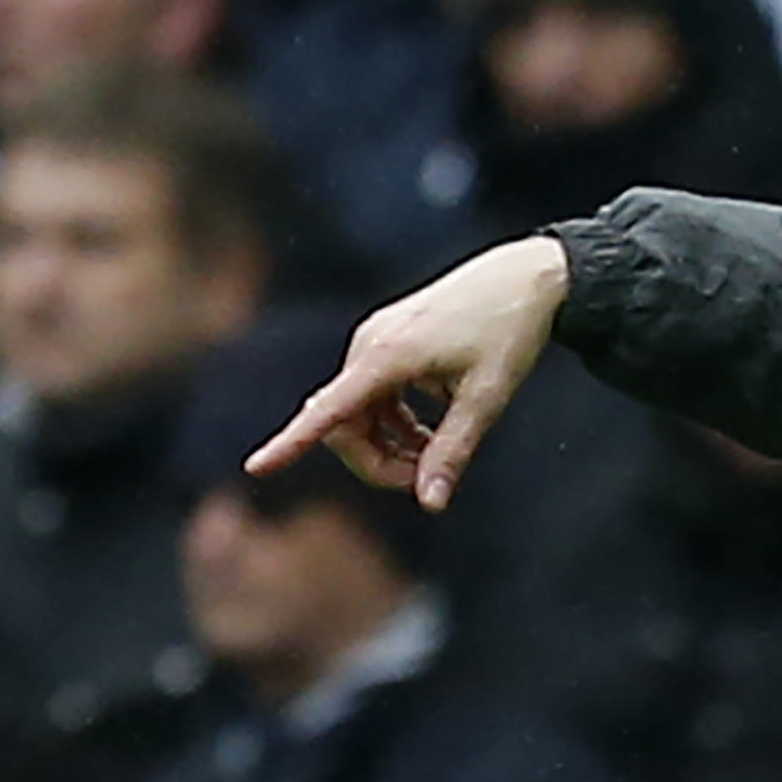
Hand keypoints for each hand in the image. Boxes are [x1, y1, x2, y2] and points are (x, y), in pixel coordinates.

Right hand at [247, 236, 570, 509]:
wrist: (527, 277)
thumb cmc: (510, 332)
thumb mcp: (487, 398)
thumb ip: (453, 451)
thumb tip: (429, 504)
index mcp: (387, 356)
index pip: (327, 410)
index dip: (290, 443)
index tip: (255, 468)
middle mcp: (370, 345)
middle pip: (345, 424)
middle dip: (376, 462)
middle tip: (427, 479)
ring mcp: (376, 341)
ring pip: (360, 414)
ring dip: (389, 445)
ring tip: (437, 456)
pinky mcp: (388, 341)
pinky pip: (375, 396)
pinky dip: (396, 423)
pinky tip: (432, 431)